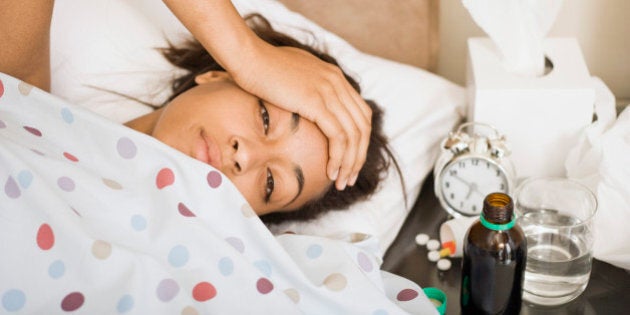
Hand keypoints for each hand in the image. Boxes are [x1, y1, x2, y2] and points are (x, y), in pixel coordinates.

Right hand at [232, 44, 371, 189]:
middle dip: (359, 156)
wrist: (247, 57)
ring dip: (350, 162)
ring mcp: (329, 91)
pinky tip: (330, 172)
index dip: (359, 140)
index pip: (360, 113)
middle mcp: (337, 82)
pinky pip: (338, 136)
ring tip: (341, 181)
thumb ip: (304, 88)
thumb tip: (301, 103)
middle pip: (363, 126)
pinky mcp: (317, 102)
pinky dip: (338, 157)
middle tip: (349, 177)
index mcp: (334, 76)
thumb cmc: (259, 67)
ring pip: (354, 135)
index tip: (349, 160)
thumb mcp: (291, 76)